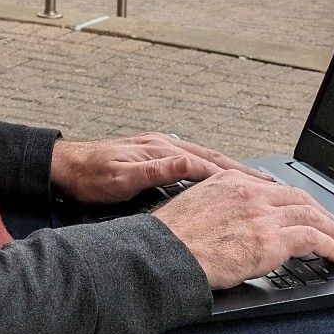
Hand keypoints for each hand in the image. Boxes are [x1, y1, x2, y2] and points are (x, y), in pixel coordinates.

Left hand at [50, 131, 263, 206]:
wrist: (64, 167)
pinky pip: (191, 163)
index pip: (206, 165)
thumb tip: (186, 162)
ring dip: (229, 170)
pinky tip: (218, 179)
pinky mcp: (154, 157)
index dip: (234, 177)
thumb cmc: (88, 175)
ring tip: (254, 182)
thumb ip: (155, 171)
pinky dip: (211, 171)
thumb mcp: (120, 177)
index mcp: (160, 151)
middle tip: (269, 183)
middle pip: (212, 159)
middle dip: (241, 171)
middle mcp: (164, 147)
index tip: (260, 187)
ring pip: (204, 159)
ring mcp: (159, 150)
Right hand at [151, 169, 333, 290]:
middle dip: (323, 213)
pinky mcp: (271, 241)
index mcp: (230, 181)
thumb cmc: (170, 239)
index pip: (275, 188)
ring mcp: (262, 215)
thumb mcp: (192, 206)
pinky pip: (313, 239)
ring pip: (312, 216)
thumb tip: (228, 222)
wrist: (164, 254)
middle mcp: (250, 193)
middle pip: (300, 198)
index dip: (297, 201)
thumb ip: (217, 206)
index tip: (306, 210)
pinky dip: (330, 245)